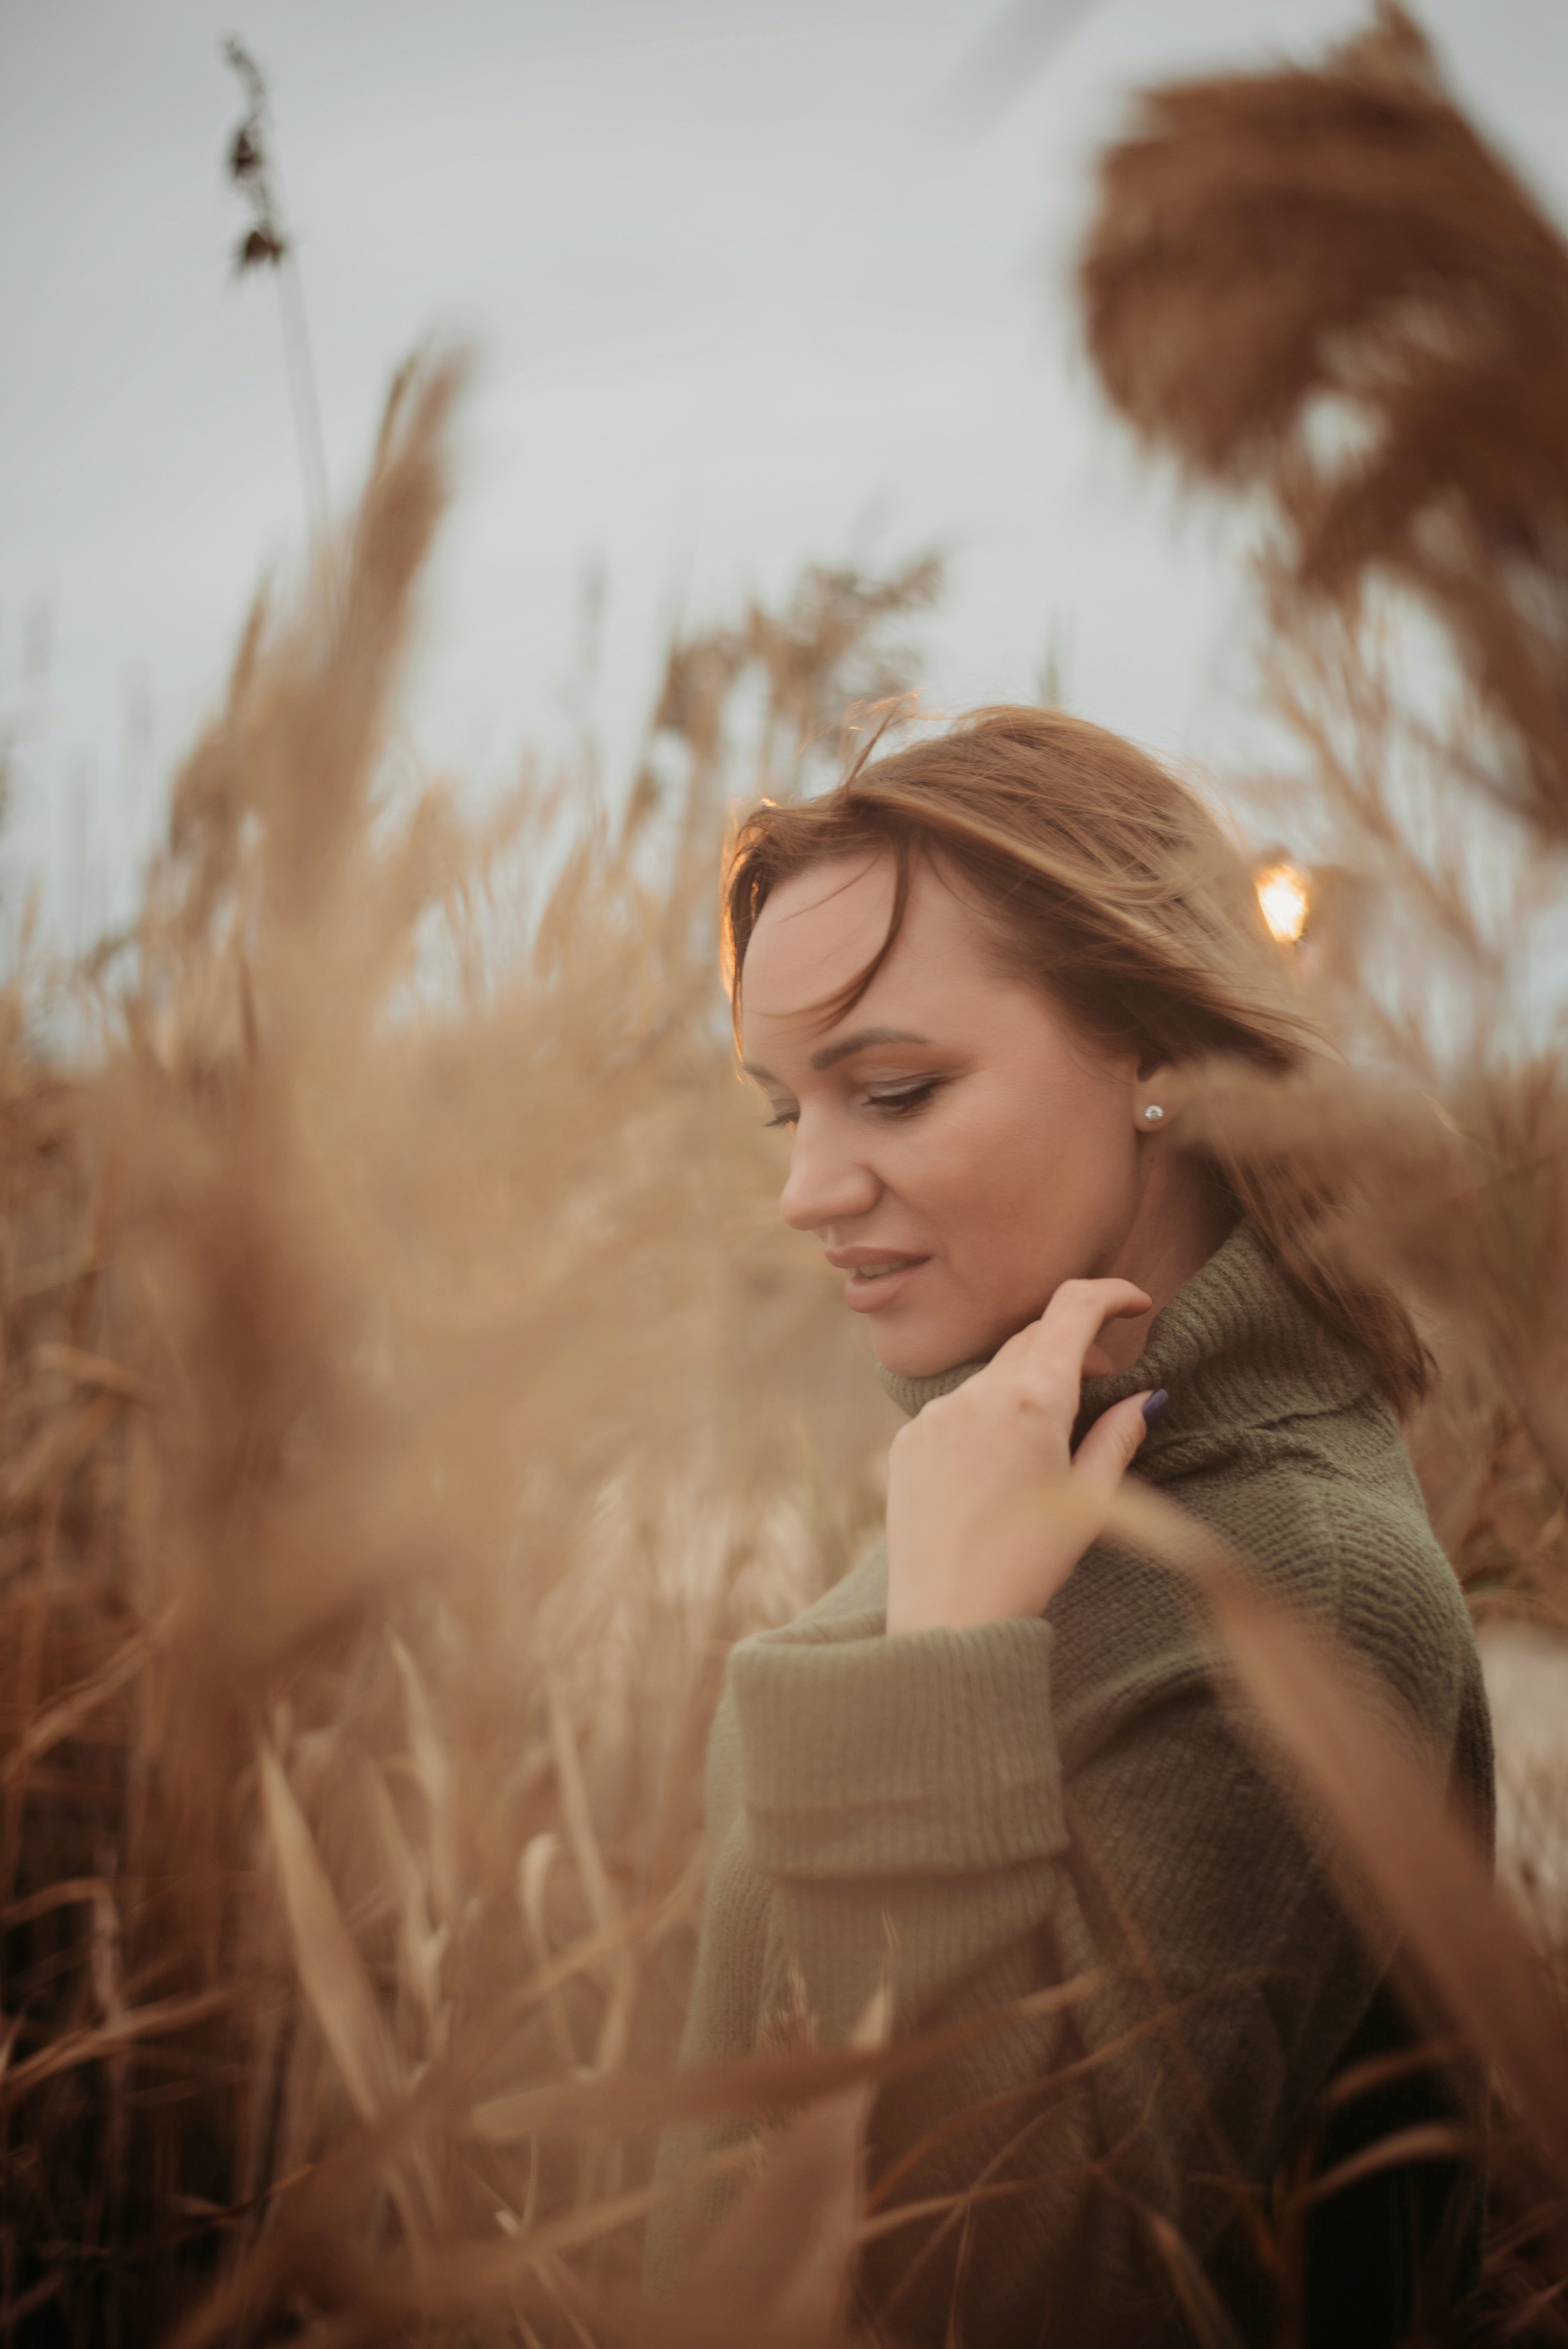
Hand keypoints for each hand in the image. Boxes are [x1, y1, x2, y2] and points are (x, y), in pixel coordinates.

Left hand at [884, 1278, 1157, 1636]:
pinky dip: (985, 1418)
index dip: (1111, 1295)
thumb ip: (1118, 1436)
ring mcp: (935, 1413)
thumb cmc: (1030, 1565)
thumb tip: (1145, 1396)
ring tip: (1046, 1440)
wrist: (947, 1617)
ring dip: (1026, 1388)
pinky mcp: (908, 1439)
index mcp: (1032, 1400)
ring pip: (993, 1376)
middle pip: (1034, 1339)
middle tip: (1103, 1380)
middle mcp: (977, 1393)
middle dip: (1074, 1348)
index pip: (1073, 1309)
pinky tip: (997, 1469)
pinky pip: (955, 1408)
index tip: (1135, 1304)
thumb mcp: (1090, 1500)